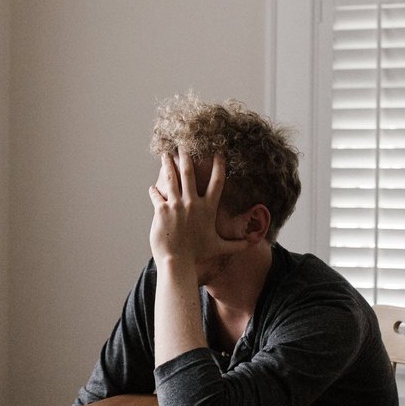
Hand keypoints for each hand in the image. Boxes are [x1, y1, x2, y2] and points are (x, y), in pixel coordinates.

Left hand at [147, 150, 247, 268]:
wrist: (178, 262)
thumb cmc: (198, 255)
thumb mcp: (219, 248)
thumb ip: (236, 245)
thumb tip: (252, 245)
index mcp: (207, 208)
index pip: (217, 182)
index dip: (219, 166)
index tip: (218, 152)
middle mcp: (192, 203)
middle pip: (189, 173)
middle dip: (186, 156)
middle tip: (184, 143)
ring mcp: (176, 205)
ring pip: (171, 178)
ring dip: (167, 164)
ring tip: (164, 153)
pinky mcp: (161, 210)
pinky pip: (156, 195)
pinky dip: (154, 191)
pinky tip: (152, 188)